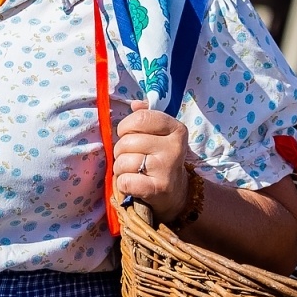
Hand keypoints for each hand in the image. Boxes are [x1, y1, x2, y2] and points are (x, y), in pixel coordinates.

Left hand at [113, 100, 191, 222]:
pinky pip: (125, 181)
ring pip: (123, 162)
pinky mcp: (158, 188)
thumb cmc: (162, 158)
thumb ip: (147, 116)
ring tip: (132, 171)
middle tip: (130, 157)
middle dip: (120, 151)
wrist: (176, 192)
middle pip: (127, 142)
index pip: (140, 118)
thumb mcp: (160, 133)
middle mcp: (174, 147)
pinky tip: (133, 183)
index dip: (125, 127)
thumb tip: (135, 104)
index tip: (127, 134)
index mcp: (176, 129)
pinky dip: (122, 184)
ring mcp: (167, 168)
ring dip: (120, 168)